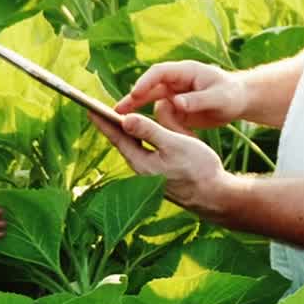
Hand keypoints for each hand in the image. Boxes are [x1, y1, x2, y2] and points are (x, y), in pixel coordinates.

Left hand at [89, 111, 232, 218]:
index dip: (103, 120)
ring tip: (122, 120)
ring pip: (136, 148)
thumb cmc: (198, 169)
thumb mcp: (175, 144)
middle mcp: (141, 169)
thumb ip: (150, 131)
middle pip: (124, 142)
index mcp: (140, 161)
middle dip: (114, 125)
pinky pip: (148, 153)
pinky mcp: (162, 176)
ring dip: (130, 133)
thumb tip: (126, 118)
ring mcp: (151, 174)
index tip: (89, 107)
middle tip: (102, 110)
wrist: (215, 196)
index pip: (116, 136)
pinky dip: (144, 140)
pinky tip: (148, 137)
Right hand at [115, 61, 248, 135]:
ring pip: (154, 107)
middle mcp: (175, 82)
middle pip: (148, 89)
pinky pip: (164, 119)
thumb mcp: (220, 97)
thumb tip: (176, 102)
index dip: (145, 82)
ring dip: (157, 122)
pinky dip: (168, 129)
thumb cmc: (232, 95)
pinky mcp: (175, 110)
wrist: (240, 102)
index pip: (159, 73)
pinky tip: (183, 138)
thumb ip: (198, 100)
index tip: (135, 94)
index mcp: (186, 71)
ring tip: (172, 136)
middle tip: (116, 114)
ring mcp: (173, 96)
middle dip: (133, 101)